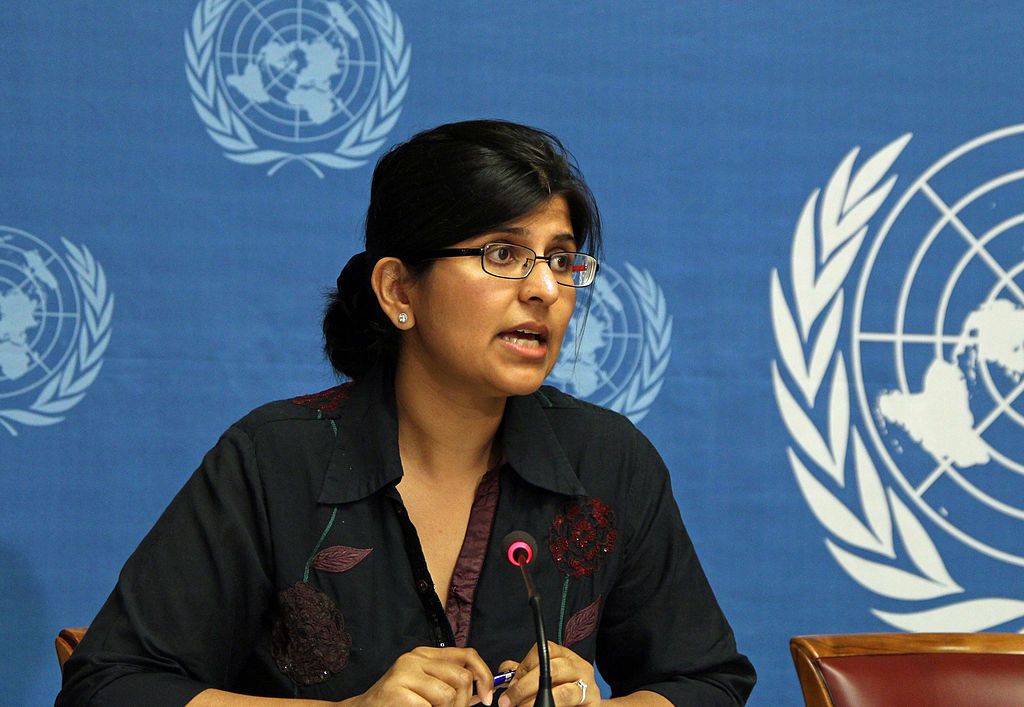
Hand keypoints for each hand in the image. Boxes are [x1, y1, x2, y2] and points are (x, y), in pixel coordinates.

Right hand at [348, 646, 493, 706]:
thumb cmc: (397, 703)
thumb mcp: (426, 688)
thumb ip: (451, 685)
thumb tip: (484, 691)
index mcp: (425, 654)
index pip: (468, 655)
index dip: (484, 676)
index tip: (487, 698)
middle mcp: (415, 658)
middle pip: (462, 677)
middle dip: (464, 702)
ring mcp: (405, 672)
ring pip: (448, 695)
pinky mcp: (397, 691)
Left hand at [496, 642, 598, 706]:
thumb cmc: (560, 693)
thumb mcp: (541, 679)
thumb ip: (523, 673)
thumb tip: (504, 670)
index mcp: (564, 655)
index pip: (544, 650)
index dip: (524, 666)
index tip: (510, 684)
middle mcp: (579, 666)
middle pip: (552, 668)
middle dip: (526, 686)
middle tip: (509, 701)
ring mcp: (588, 685)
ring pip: (563, 692)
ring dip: (538, 702)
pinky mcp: (592, 702)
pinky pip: (571, 705)